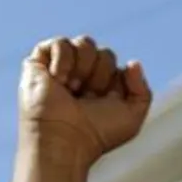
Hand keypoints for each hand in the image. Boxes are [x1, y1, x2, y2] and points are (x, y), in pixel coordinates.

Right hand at [17, 35, 151, 168]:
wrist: (65, 139)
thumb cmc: (96, 135)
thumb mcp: (132, 118)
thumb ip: (143, 91)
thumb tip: (132, 62)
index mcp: (99, 87)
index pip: (116, 64)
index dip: (114, 80)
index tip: (105, 102)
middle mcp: (80, 77)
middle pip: (103, 53)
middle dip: (100, 75)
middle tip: (86, 98)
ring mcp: (60, 70)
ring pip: (84, 43)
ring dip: (84, 67)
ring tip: (72, 89)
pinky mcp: (38, 65)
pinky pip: (59, 42)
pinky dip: (63, 60)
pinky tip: (58, 81)